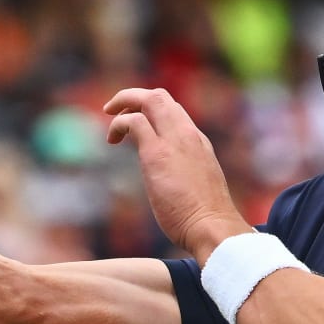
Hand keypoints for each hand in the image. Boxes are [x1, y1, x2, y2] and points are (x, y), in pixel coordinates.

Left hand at [104, 87, 250, 259]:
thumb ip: (186, 176)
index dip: (152, 113)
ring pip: (149, 100)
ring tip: (110, 124)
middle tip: (114, 111)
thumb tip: (173, 186)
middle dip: (133, 97)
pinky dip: (118, 124)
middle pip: (160, 97)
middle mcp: (188, 135)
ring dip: (123, 104)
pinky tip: (112, 140)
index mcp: (198, 142)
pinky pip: (133, 122)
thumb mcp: (199, 187)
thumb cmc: (207, 219)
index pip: (174, 112)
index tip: (138, 125)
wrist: (213, 227)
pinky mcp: (156, 154)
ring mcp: (173, 141)